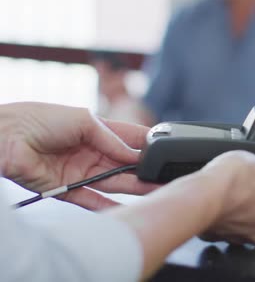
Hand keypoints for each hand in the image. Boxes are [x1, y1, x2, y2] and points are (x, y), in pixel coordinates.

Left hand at [0, 102, 158, 209]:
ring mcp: (80, 171)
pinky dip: (107, 205)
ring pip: (113, 181)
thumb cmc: (39, 119)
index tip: (167, 149)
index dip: (147, 143)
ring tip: (154, 189)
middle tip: (165, 174)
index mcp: (96, 130)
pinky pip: (91, 199)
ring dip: (134, 187)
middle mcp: (91, 151)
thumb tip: (134, 154)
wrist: (4, 137)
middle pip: (125, 163)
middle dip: (145, 168)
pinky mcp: (67, 188)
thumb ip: (111, 138)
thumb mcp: (83, 120)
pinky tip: (126, 208)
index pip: (129, 138)